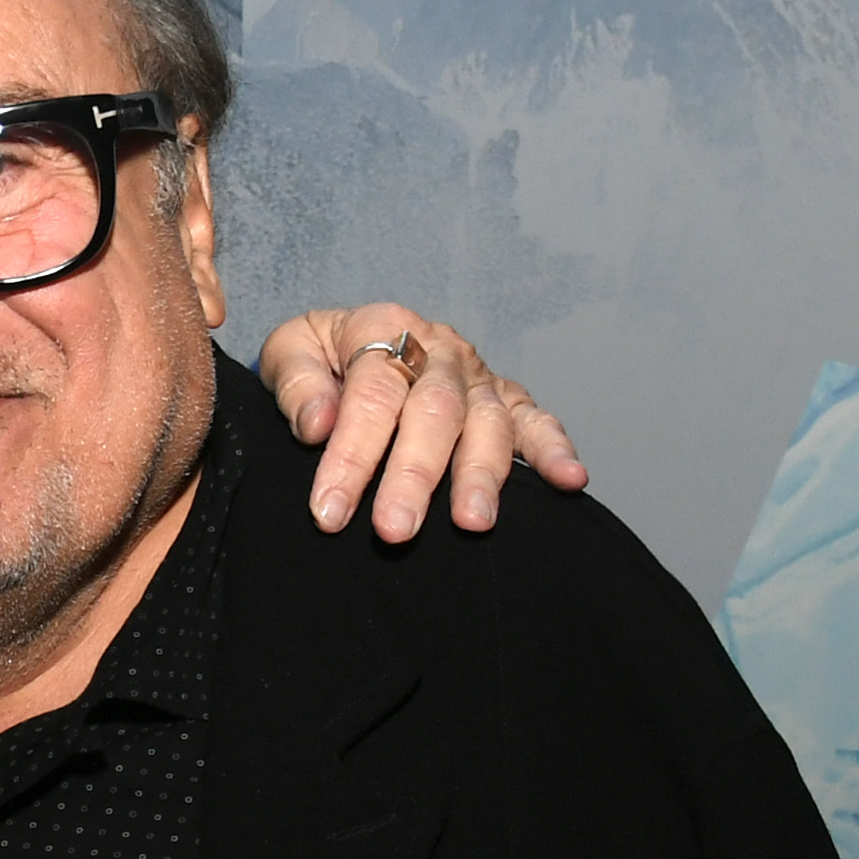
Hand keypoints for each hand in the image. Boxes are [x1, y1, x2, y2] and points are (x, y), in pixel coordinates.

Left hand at [258, 303, 587, 538]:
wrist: (351, 340)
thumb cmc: (319, 358)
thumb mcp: (289, 351)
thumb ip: (296, 384)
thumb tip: (318, 425)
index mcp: (382, 327)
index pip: (370, 395)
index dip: (350, 455)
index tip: (328, 512)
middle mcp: (438, 349)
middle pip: (434, 411)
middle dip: (414, 475)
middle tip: (394, 530)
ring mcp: (477, 375)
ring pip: (486, 422)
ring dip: (481, 475)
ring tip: (472, 523)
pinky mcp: (506, 399)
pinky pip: (535, 421)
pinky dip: (554, 449)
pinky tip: (570, 479)